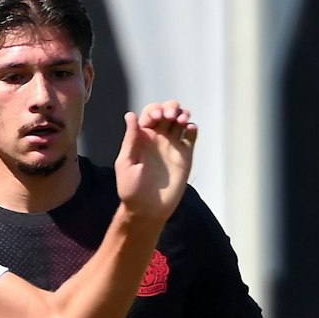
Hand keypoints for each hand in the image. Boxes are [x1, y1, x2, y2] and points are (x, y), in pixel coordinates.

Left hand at [115, 101, 196, 223]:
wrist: (149, 209)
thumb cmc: (132, 188)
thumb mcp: (126, 163)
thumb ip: (131, 139)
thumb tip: (131, 115)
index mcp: (142, 137)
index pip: (150, 114)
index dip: (155, 110)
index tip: (157, 118)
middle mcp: (158, 138)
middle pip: (167, 113)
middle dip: (171, 108)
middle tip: (171, 117)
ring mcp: (173, 146)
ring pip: (180, 121)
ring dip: (183, 114)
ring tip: (182, 121)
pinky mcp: (185, 156)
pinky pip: (191, 137)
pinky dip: (193, 129)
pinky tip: (190, 129)